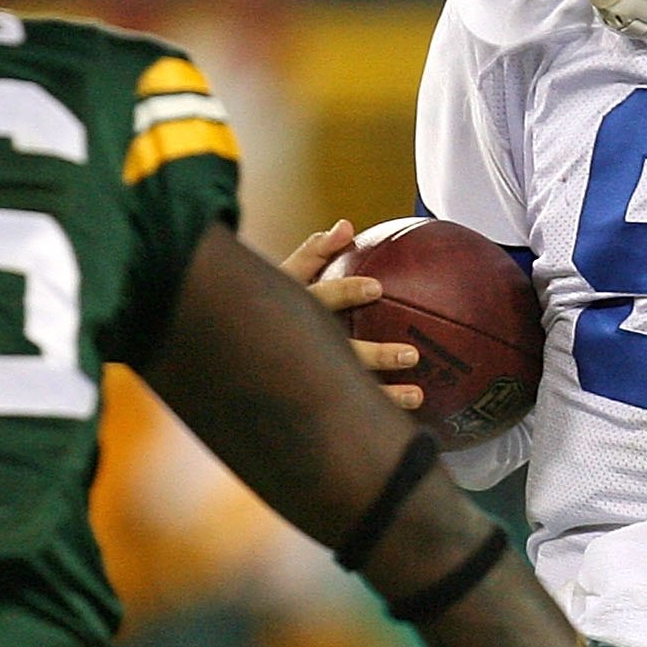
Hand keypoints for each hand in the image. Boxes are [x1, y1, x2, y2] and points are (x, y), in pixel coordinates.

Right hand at [280, 220, 421, 412]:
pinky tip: (408, 421)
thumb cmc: (264, 312)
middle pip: (337, 354)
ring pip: (344, 393)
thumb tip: (347, 225)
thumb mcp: (281, 280)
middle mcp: (292, 349)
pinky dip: (376, 416)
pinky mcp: (305, 405)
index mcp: (286, 313)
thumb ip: (313, 253)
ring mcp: (297, 381)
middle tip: (411, 354)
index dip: (345, 293)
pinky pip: (343, 413)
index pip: (317, 299)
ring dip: (384, 396)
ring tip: (419, 396)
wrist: (227, 364)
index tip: (377, 288)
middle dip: (374, 356)